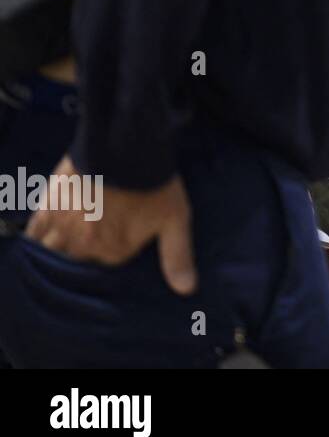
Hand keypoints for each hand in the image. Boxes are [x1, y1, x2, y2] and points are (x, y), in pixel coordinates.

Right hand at [26, 156, 197, 294]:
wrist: (127, 146)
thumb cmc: (155, 183)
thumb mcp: (175, 220)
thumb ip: (177, 256)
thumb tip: (186, 290)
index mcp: (116, 252)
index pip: (110, 263)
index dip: (115, 251)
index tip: (119, 239)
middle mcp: (86, 246)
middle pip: (79, 260)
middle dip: (86, 253)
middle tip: (95, 236)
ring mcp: (64, 227)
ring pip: (53, 251)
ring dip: (58, 251)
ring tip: (68, 242)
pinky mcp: (49, 207)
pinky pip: (34, 232)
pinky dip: (35, 238)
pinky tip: (39, 239)